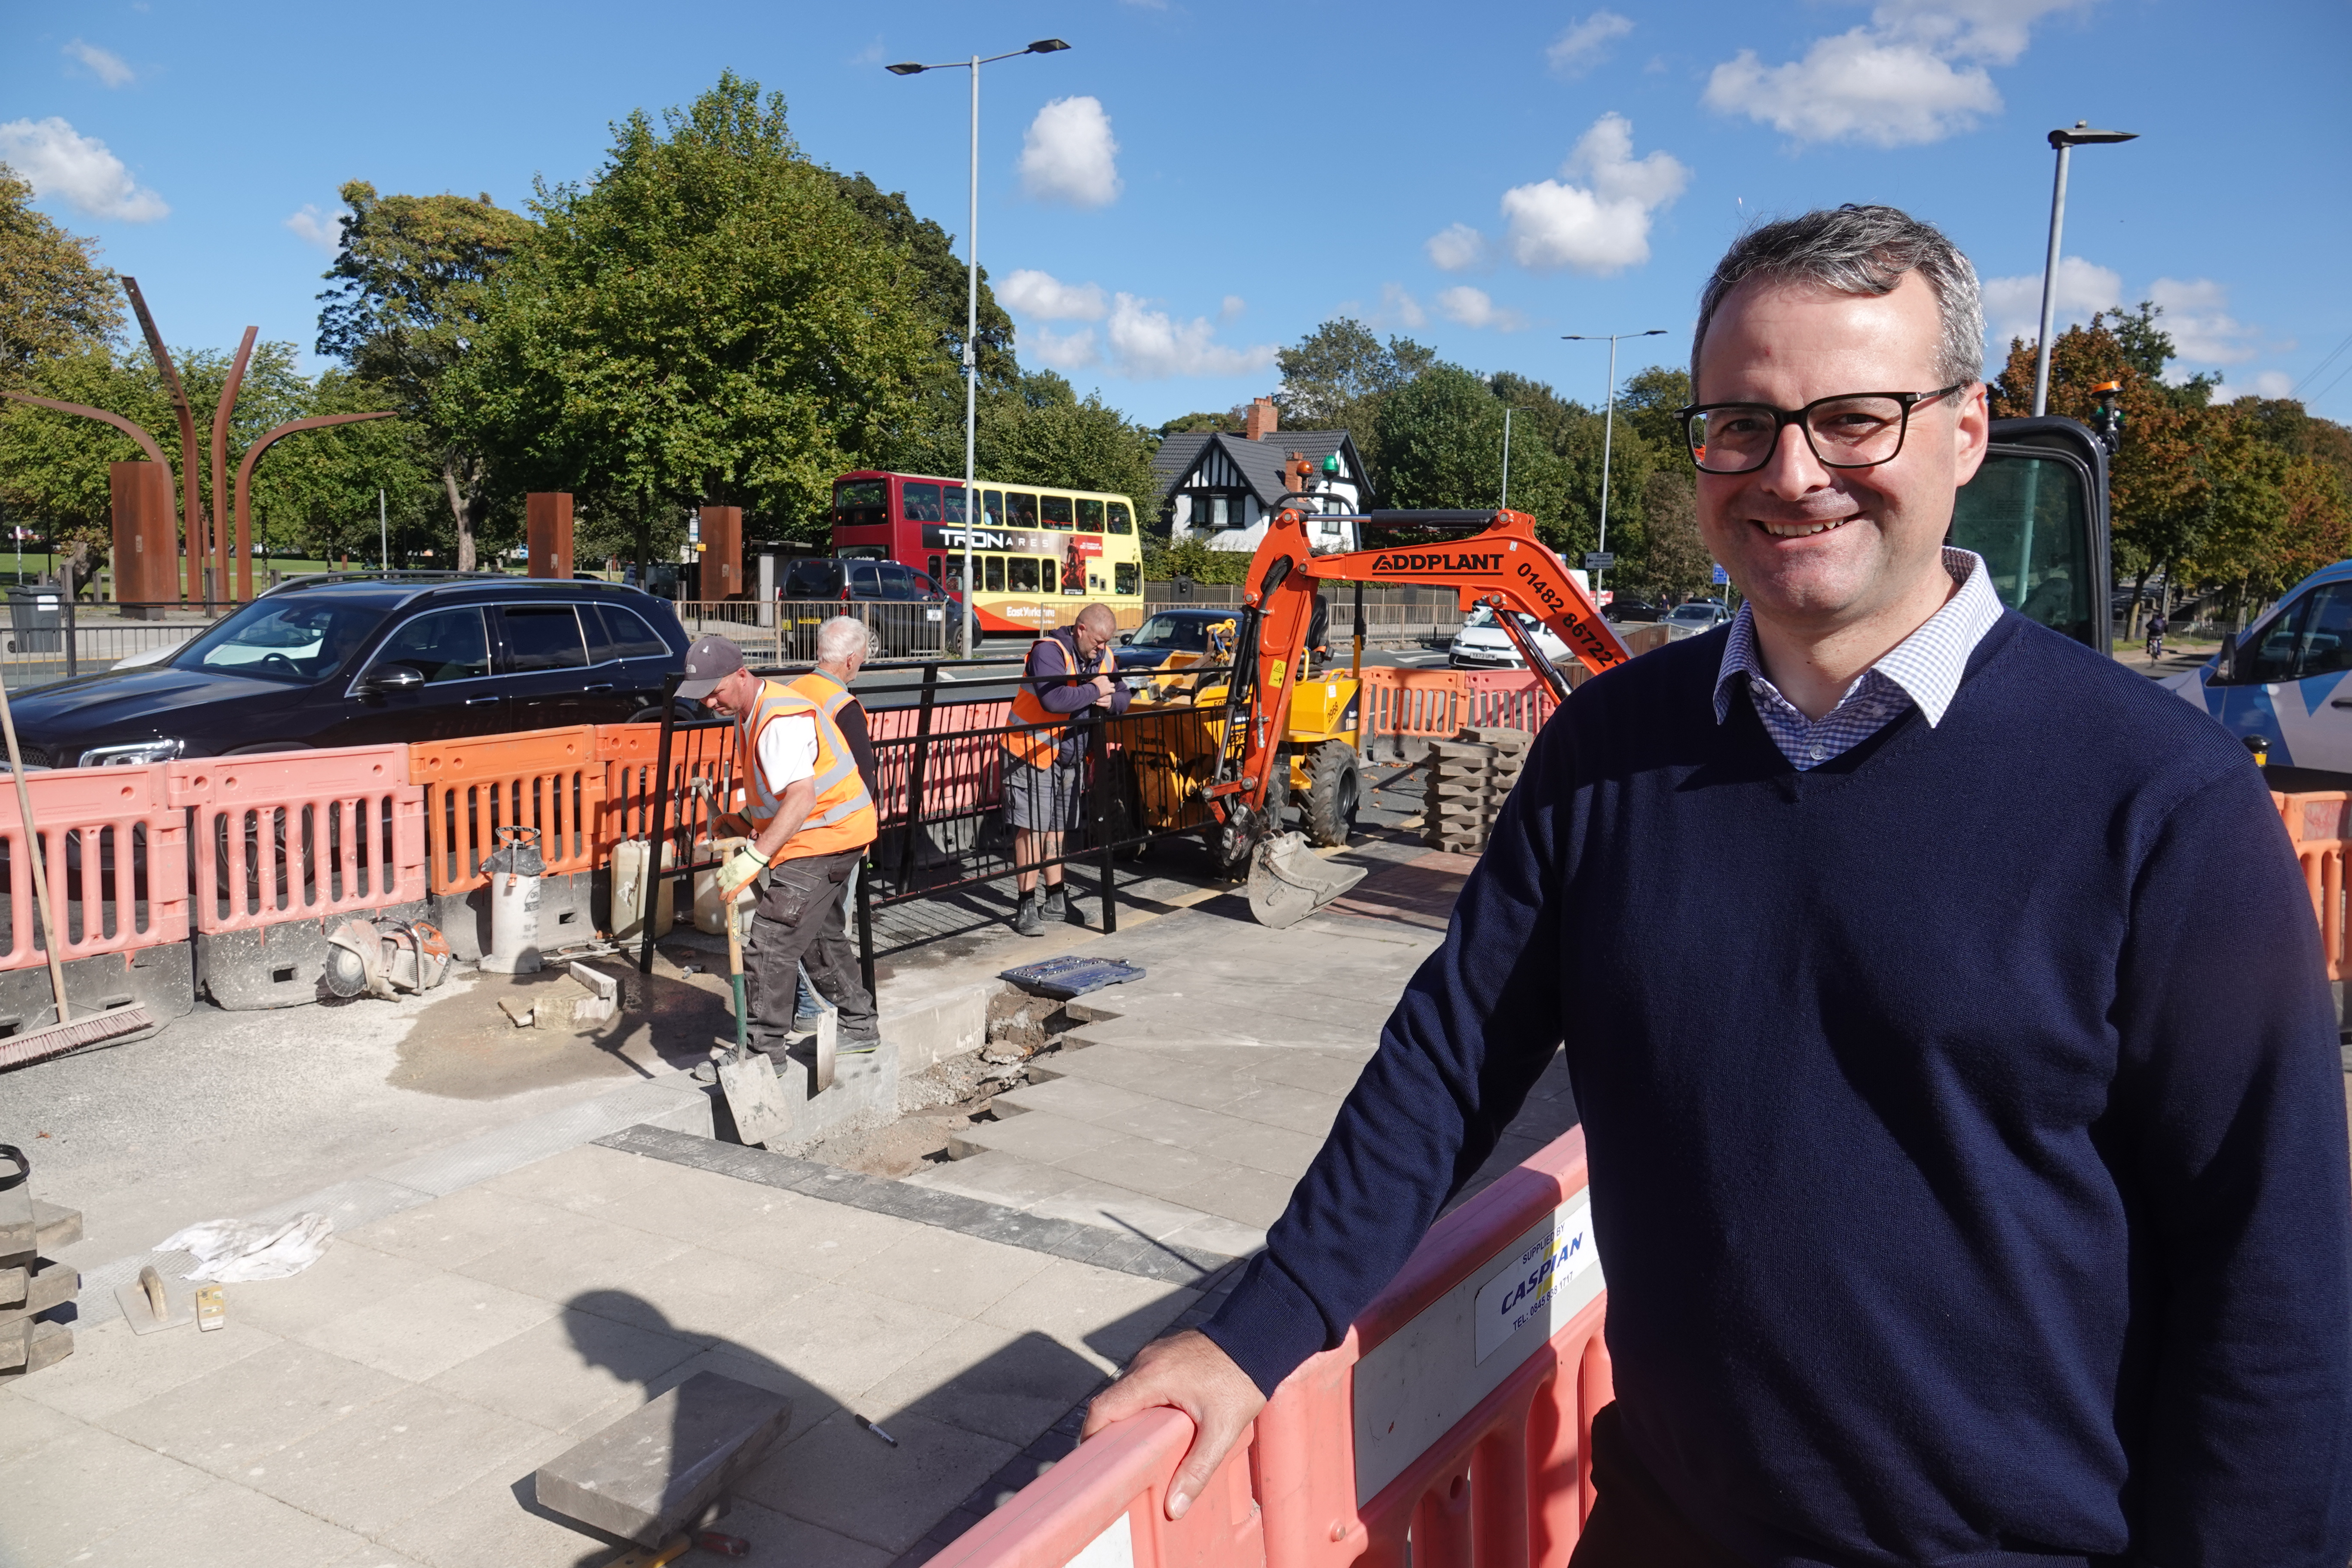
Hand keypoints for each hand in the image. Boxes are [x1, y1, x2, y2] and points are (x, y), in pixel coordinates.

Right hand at [718, 842, 767, 897]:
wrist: (753, 857)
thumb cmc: (753, 868)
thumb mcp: (749, 880)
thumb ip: (741, 885)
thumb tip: (735, 890)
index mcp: (740, 883)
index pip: (732, 893)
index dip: (729, 898)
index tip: (728, 901)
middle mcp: (733, 878)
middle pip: (724, 889)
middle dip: (722, 895)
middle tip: (721, 897)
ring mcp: (728, 872)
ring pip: (720, 883)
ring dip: (720, 887)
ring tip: (721, 889)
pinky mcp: (726, 867)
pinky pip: (718, 874)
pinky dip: (718, 878)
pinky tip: (720, 879)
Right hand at [1083, 1329, 1264, 1519]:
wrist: (1257, 1338)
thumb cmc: (1240, 1381)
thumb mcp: (1221, 1431)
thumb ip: (1197, 1470)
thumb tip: (1174, 1507)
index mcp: (1151, 1377)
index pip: (1103, 1408)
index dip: (1091, 1437)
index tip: (1094, 1462)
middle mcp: (1145, 1361)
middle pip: (1111, 1401)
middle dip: (1109, 1433)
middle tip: (1117, 1463)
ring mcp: (1153, 1354)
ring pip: (1125, 1391)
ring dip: (1127, 1417)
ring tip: (1139, 1447)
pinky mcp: (1162, 1353)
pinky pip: (1140, 1380)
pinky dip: (1141, 1402)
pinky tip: (1157, 1422)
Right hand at [1091, 674, 1116, 699]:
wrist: (1092, 690)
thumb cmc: (1091, 686)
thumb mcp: (1094, 680)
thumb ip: (1097, 679)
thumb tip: (1097, 680)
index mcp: (1102, 677)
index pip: (1106, 677)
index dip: (1105, 681)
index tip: (1104, 683)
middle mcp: (1106, 680)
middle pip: (1109, 681)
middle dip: (1108, 684)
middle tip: (1106, 687)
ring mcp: (1108, 685)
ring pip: (1113, 685)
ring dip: (1111, 687)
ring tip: (1109, 689)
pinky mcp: (1109, 689)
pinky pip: (1113, 690)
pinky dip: (1112, 691)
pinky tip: (1110, 692)